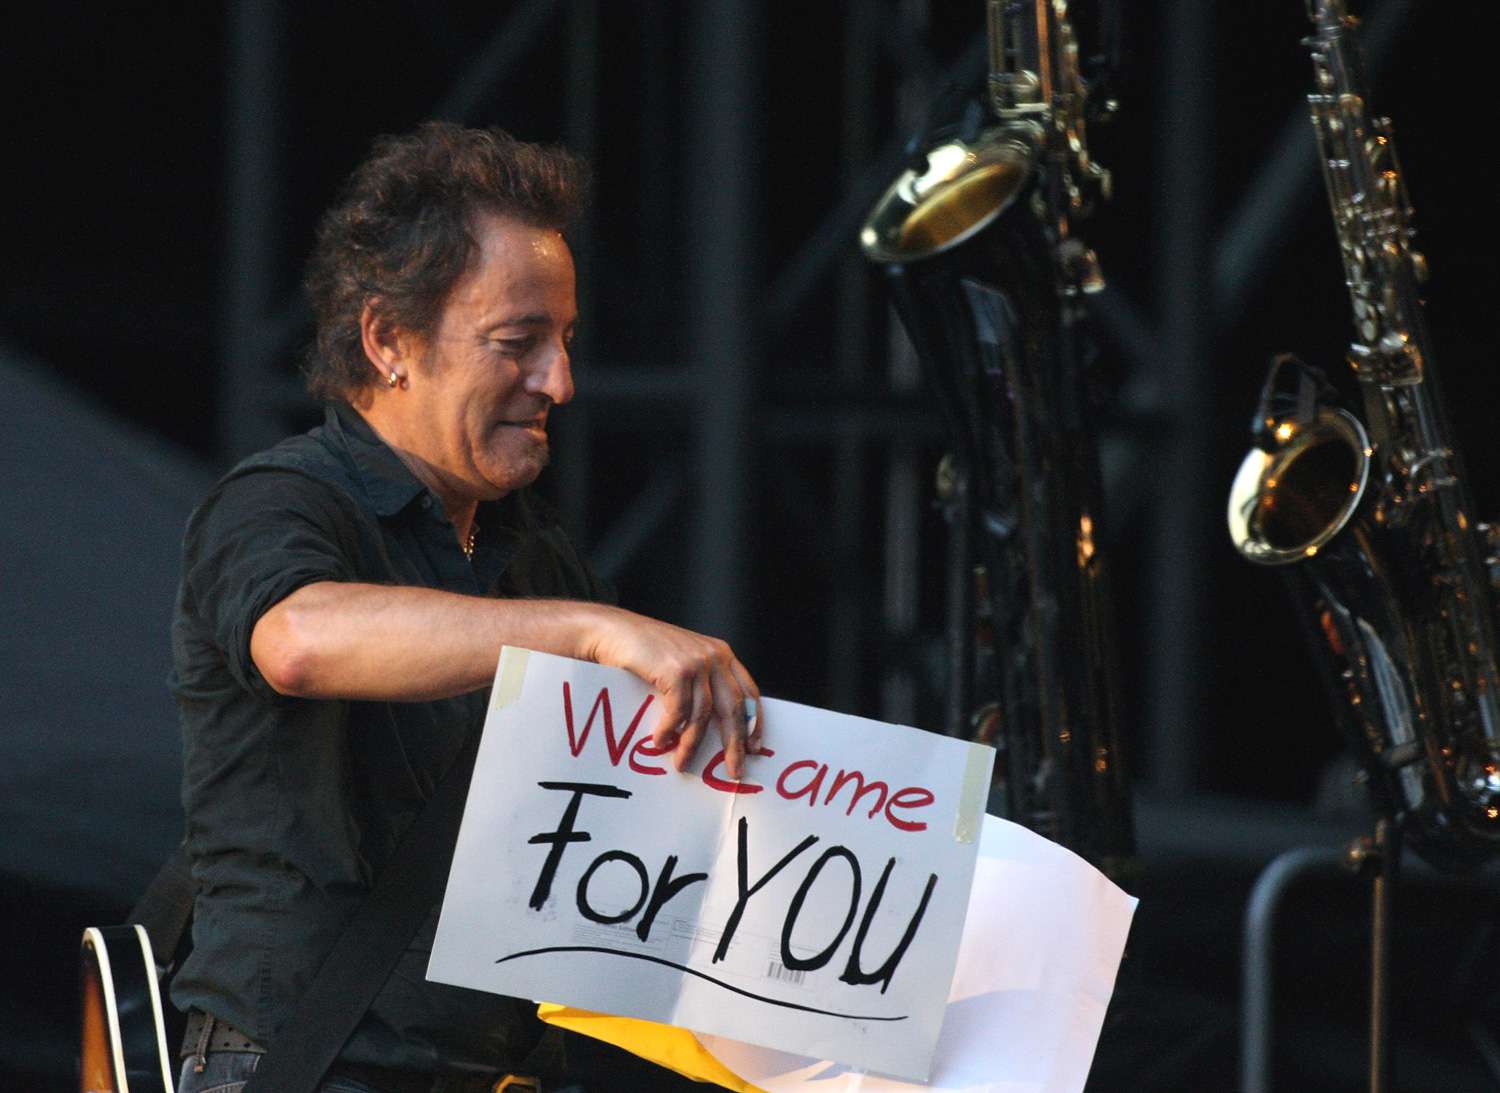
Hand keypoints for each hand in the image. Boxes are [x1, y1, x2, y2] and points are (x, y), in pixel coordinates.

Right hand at [583, 607, 761, 778]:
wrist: (615, 631)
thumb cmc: (646, 650)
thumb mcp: (684, 660)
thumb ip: (703, 681)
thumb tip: (714, 723)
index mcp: (721, 654)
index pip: (748, 692)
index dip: (753, 722)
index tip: (753, 748)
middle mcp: (714, 656)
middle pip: (733, 707)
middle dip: (734, 743)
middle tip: (734, 770)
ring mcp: (696, 662)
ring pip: (703, 714)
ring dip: (692, 744)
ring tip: (681, 763)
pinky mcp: (676, 671)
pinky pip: (679, 711)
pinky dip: (669, 730)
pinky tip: (660, 741)